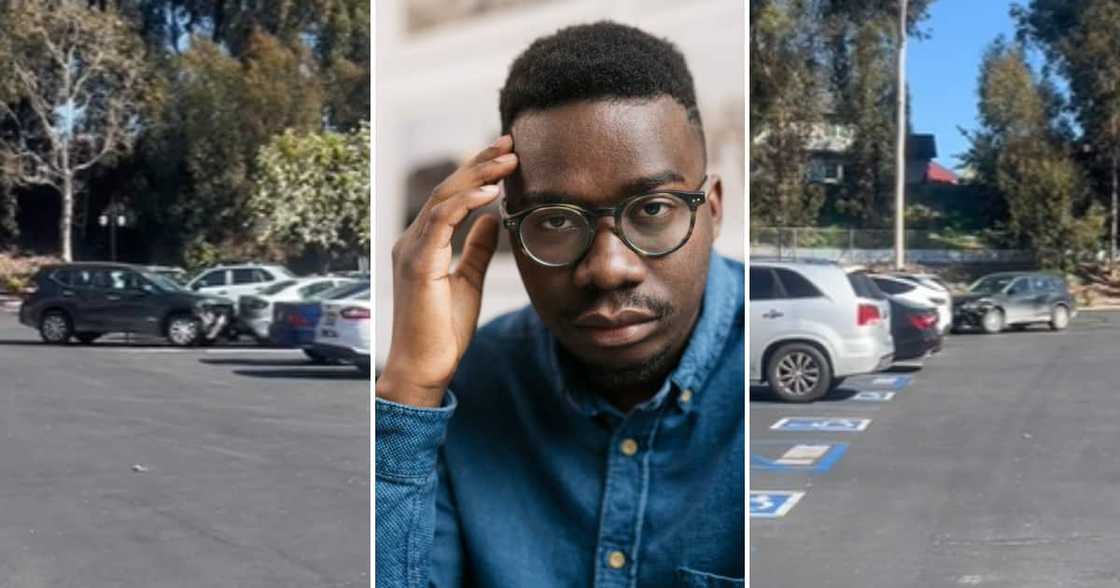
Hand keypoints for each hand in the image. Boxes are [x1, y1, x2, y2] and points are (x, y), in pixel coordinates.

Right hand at [376, 136, 517, 406]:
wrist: (425, 367)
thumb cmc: (443, 331)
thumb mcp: (468, 281)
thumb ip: (478, 248)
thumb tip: (494, 218)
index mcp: (423, 243)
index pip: (450, 196)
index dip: (477, 172)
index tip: (507, 154)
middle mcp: (412, 240)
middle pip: (446, 188)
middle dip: (479, 163)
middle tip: (510, 142)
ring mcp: (411, 250)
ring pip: (443, 197)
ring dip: (477, 175)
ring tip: (507, 160)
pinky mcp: (418, 264)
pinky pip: (441, 221)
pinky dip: (466, 203)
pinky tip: (490, 192)